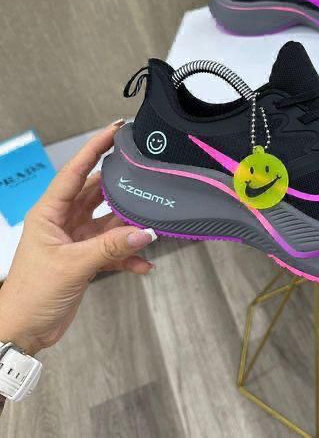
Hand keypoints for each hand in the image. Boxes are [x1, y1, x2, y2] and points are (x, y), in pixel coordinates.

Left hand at [0, 121, 156, 355]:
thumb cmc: (30, 294)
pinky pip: (114, 248)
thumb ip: (111, 247)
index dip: (94, 148)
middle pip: (98, 193)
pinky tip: (143, 264)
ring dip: (129, 227)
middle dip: (122, 189)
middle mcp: (64, 220)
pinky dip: (129, 255)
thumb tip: (144, 232)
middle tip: (145, 178)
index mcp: (50, 212)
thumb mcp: (72, 265)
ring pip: (110, 221)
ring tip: (150, 227)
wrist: (24, 330)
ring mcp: (77, 238)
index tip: (114, 131)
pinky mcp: (87, 257)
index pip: (75, 171)